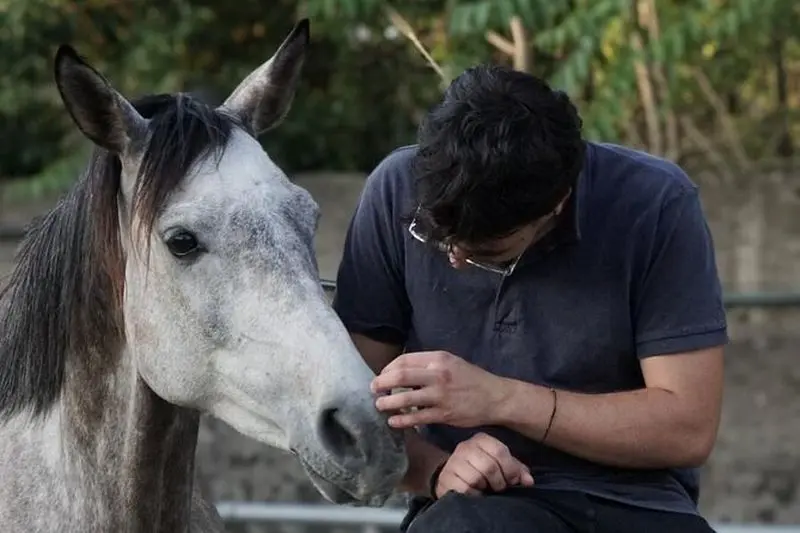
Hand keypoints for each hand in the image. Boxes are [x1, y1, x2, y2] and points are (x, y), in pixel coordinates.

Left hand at [372, 350, 507, 428]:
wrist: (495, 397)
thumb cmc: (471, 378)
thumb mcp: (451, 362)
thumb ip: (428, 365)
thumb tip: (400, 371)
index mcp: (438, 358)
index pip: (404, 360)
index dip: (387, 369)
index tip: (382, 377)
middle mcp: (437, 374)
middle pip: (400, 376)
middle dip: (381, 383)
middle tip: (373, 390)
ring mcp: (440, 395)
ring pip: (405, 398)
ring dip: (387, 403)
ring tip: (379, 406)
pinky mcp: (443, 414)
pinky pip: (416, 417)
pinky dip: (402, 420)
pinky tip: (394, 422)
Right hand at [433, 432, 533, 497]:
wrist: (453, 478)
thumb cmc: (482, 471)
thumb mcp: (501, 466)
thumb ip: (516, 470)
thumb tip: (529, 482)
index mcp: (481, 440)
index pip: (500, 451)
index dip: (510, 469)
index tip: (512, 481)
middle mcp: (465, 447)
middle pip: (489, 466)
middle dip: (498, 482)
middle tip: (498, 488)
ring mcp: (453, 462)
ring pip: (476, 478)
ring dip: (485, 489)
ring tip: (485, 489)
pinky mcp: (446, 478)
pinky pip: (465, 489)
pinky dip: (474, 495)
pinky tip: (474, 494)